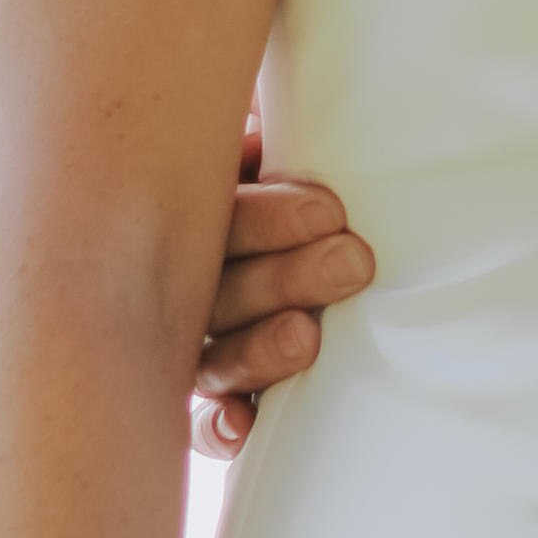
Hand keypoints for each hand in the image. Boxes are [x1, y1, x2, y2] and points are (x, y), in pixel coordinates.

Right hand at [189, 116, 375, 457]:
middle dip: (288, 276)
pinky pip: (206, 417)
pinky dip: (219, 425)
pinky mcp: (221, 391)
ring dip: (258, 349)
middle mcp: (184, 274)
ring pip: (215, 351)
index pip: (222, 214)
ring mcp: (192, 337)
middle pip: (221, 285)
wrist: (318, 218)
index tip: (329, 209)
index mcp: (197, 204)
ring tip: (307, 337)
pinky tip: (240, 428)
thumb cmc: (301, 155)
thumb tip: (275, 108)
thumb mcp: (278, 130)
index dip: (268, 216)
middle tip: (353, 260)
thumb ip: (270, 118)